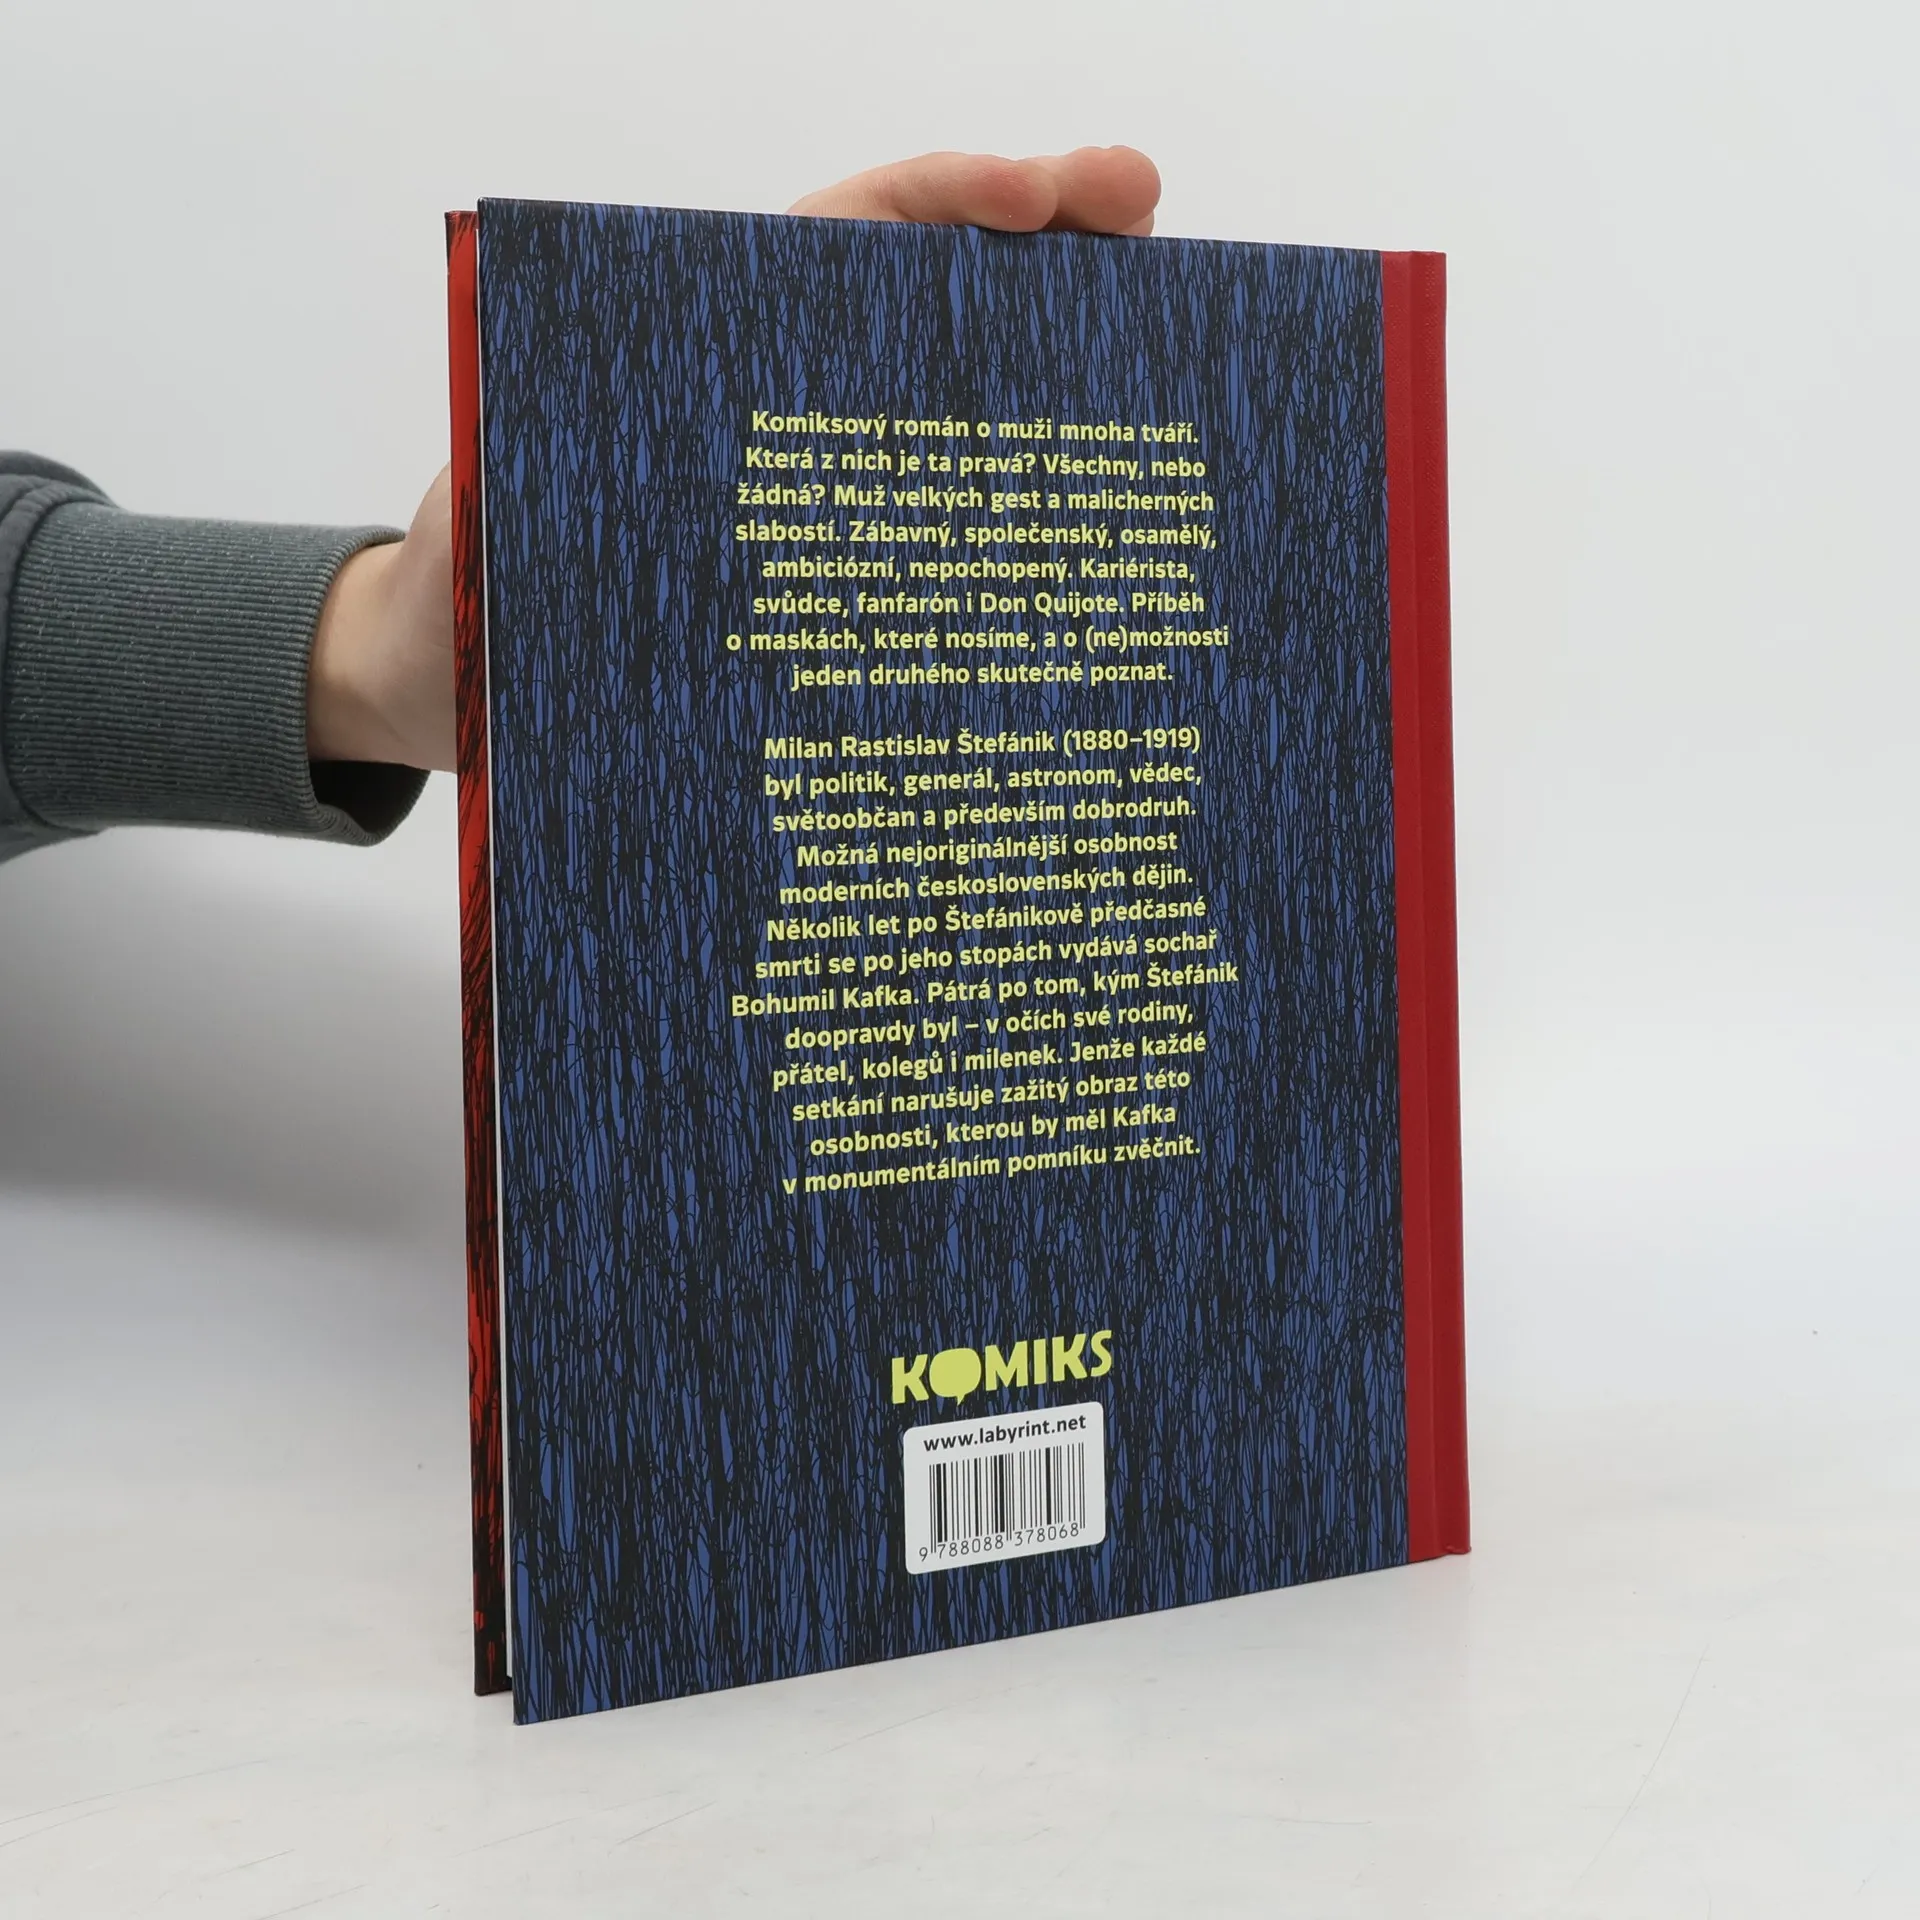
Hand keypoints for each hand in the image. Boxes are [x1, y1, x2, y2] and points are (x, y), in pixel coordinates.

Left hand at [308, 147, 1160, 771]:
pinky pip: (940, 542)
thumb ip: (513, 478)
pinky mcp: (836, 584)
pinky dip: (1018, 524)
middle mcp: (779, 407)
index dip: (943, 202)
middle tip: (1149, 218)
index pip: (837, 239)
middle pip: (931, 302)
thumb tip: (535, 461)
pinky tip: (1095, 545)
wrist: (458, 692)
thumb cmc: (462, 596)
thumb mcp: (484, 518)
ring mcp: (819, 493)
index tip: (1040, 196)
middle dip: (1045, 249)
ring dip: (1061, 381)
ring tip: (1174, 361)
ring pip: (957, 411)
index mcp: (700, 353)